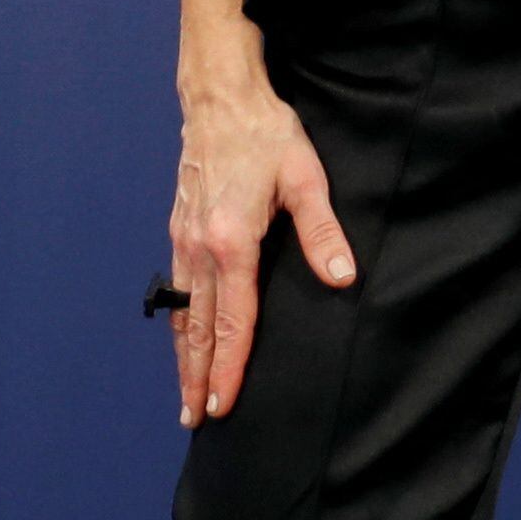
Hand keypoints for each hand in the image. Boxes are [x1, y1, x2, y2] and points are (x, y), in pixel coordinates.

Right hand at [171, 68, 356, 423]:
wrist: (220, 100)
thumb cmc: (266, 135)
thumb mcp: (305, 177)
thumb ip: (322, 232)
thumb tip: (343, 278)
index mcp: (231, 242)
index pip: (233, 320)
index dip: (230, 366)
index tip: (224, 403)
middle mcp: (200, 248)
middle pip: (198, 329)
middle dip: (198, 378)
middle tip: (198, 419)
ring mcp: (184, 241)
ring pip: (182, 315)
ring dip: (183, 359)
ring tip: (186, 397)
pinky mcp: (178, 231)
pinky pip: (178, 292)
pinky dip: (179, 326)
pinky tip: (184, 342)